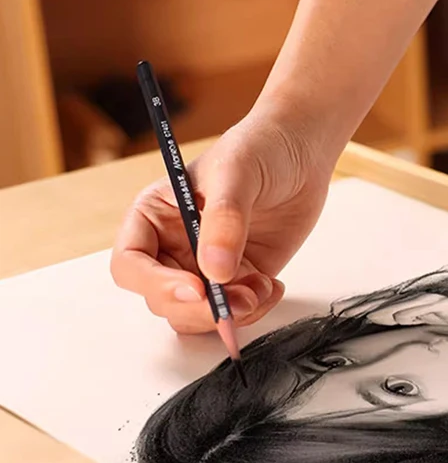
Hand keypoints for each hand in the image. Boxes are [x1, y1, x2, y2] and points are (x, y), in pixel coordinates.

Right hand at [111, 111, 332, 332]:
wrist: (302, 150)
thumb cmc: (259, 147)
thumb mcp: (237, 172)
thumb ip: (224, 220)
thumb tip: (215, 271)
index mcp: (155, 217)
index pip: (130, 264)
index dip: (155, 284)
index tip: (195, 288)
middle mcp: (174, 246)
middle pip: (163, 300)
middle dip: (199, 309)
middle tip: (236, 301)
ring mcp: (207, 266)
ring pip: (198, 315)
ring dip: (228, 315)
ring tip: (261, 288)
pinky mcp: (241, 278)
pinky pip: (235, 312)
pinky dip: (254, 310)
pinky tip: (273, 286)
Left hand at [334, 293, 447, 326]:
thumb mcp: (425, 325)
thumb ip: (403, 322)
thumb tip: (376, 327)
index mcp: (412, 307)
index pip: (381, 305)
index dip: (358, 307)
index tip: (336, 312)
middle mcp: (420, 302)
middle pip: (387, 302)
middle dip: (362, 306)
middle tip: (338, 311)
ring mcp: (436, 304)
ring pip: (405, 304)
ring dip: (384, 309)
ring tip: (363, 315)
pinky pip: (430, 309)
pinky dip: (414, 312)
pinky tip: (399, 317)